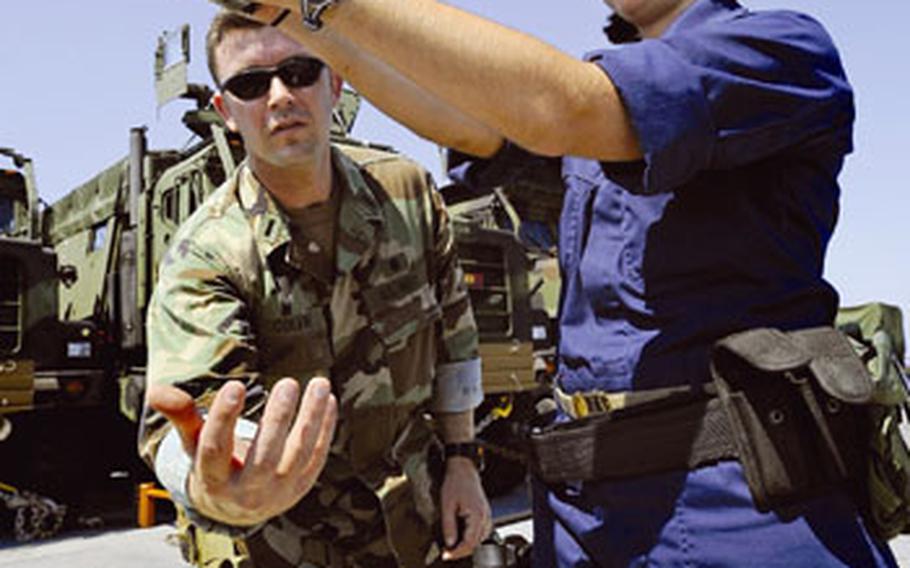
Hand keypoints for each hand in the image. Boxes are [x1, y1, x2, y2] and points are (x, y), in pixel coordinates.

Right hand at [147, 377, 337, 525]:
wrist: (239, 508)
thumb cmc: (215, 465)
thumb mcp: (194, 444)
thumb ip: (182, 416)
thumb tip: (158, 391)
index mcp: (213, 480)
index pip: (215, 450)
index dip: (223, 418)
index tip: (235, 385)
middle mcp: (246, 491)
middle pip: (264, 456)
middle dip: (278, 419)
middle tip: (287, 384)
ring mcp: (278, 492)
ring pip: (298, 455)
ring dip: (310, 418)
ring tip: (318, 383)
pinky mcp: (301, 487)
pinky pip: (317, 456)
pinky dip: (324, 427)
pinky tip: (327, 398)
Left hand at [439, 456, 491, 560]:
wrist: (463, 469)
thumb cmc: (455, 483)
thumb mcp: (447, 505)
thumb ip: (448, 526)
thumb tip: (449, 544)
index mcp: (477, 515)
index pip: (469, 542)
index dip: (457, 552)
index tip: (446, 555)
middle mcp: (485, 517)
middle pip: (476, 543)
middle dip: (461, 551)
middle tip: (447, 552)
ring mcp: (486, 515)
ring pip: (480, 539)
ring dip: (467, 545)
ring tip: (453, 546)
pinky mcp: (485, 514)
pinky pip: (481, 531)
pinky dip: (472, 538)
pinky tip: (462, 536)